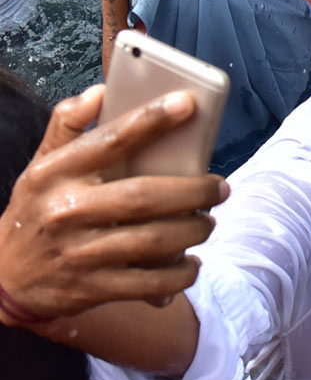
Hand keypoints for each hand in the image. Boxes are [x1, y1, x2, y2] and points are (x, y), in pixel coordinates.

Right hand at [0, 86, 227, 323]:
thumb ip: (67, 124)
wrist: (3, 279)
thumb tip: (101, 91)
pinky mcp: (91, 288)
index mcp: (56, 173)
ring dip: (193, 231)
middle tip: (219, 188)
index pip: (110, 140)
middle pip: (145, 196)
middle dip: (194, 192)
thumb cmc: (37, 210)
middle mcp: (66, 211)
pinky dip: (179, 274)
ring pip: (153, 240)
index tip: (189, 104)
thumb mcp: (41, 165)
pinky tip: (192, 263)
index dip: (151, 120)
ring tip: (208, 222)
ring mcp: (79, 253)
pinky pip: (148, 283)